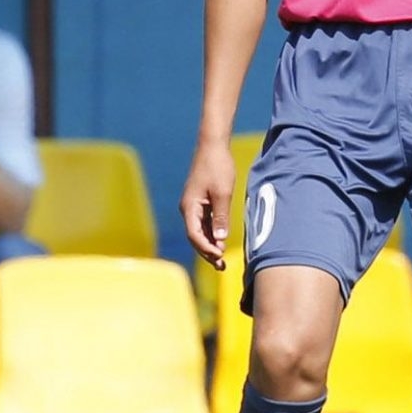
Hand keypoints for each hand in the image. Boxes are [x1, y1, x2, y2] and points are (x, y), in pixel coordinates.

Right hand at [180, 140, 236, 267]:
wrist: (213, 146)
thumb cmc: (218, 167)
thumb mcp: (223, 193)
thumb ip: (221, 217)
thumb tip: (220, 240)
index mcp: (189, 207)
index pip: (194, 235)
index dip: (206, 248)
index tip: (220, 256)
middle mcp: (188, 208)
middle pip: (195, 236)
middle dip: (207, 252)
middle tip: (222, 266)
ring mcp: (193, 206)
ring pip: (200, 231)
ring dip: (210, 245)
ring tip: (222, 260)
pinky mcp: (200, 202)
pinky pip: (204, 223)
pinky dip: (212, 234)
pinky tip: (221, 243)